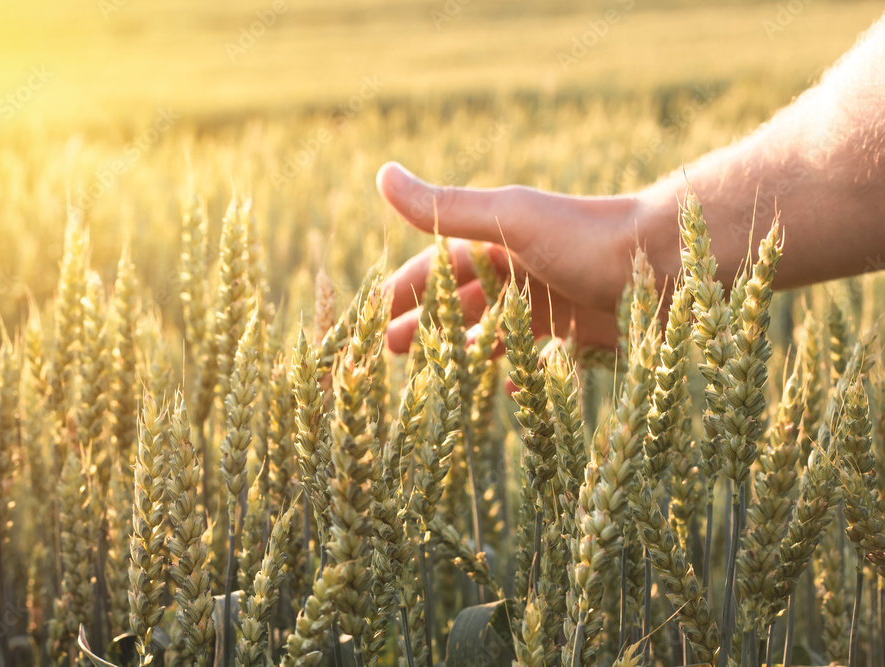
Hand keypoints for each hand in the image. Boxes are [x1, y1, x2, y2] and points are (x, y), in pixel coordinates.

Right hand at [378, 161, 648, 354]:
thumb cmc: (588, 237)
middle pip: (460, 302)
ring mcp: (552, 305)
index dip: (402, 291)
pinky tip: (508, 386)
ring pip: (495, 331)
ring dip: (465, 349)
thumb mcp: (511, 219)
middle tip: (391, 351)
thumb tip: (381, 176)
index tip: (371, 317)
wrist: (674, 262)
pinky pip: (541, 356)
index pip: (435, 269)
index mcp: (498, 244)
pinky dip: (520, 369)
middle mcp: (521, 273)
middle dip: (424, 324)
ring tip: (438, 375)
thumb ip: (447, 207)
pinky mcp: (583, 333)